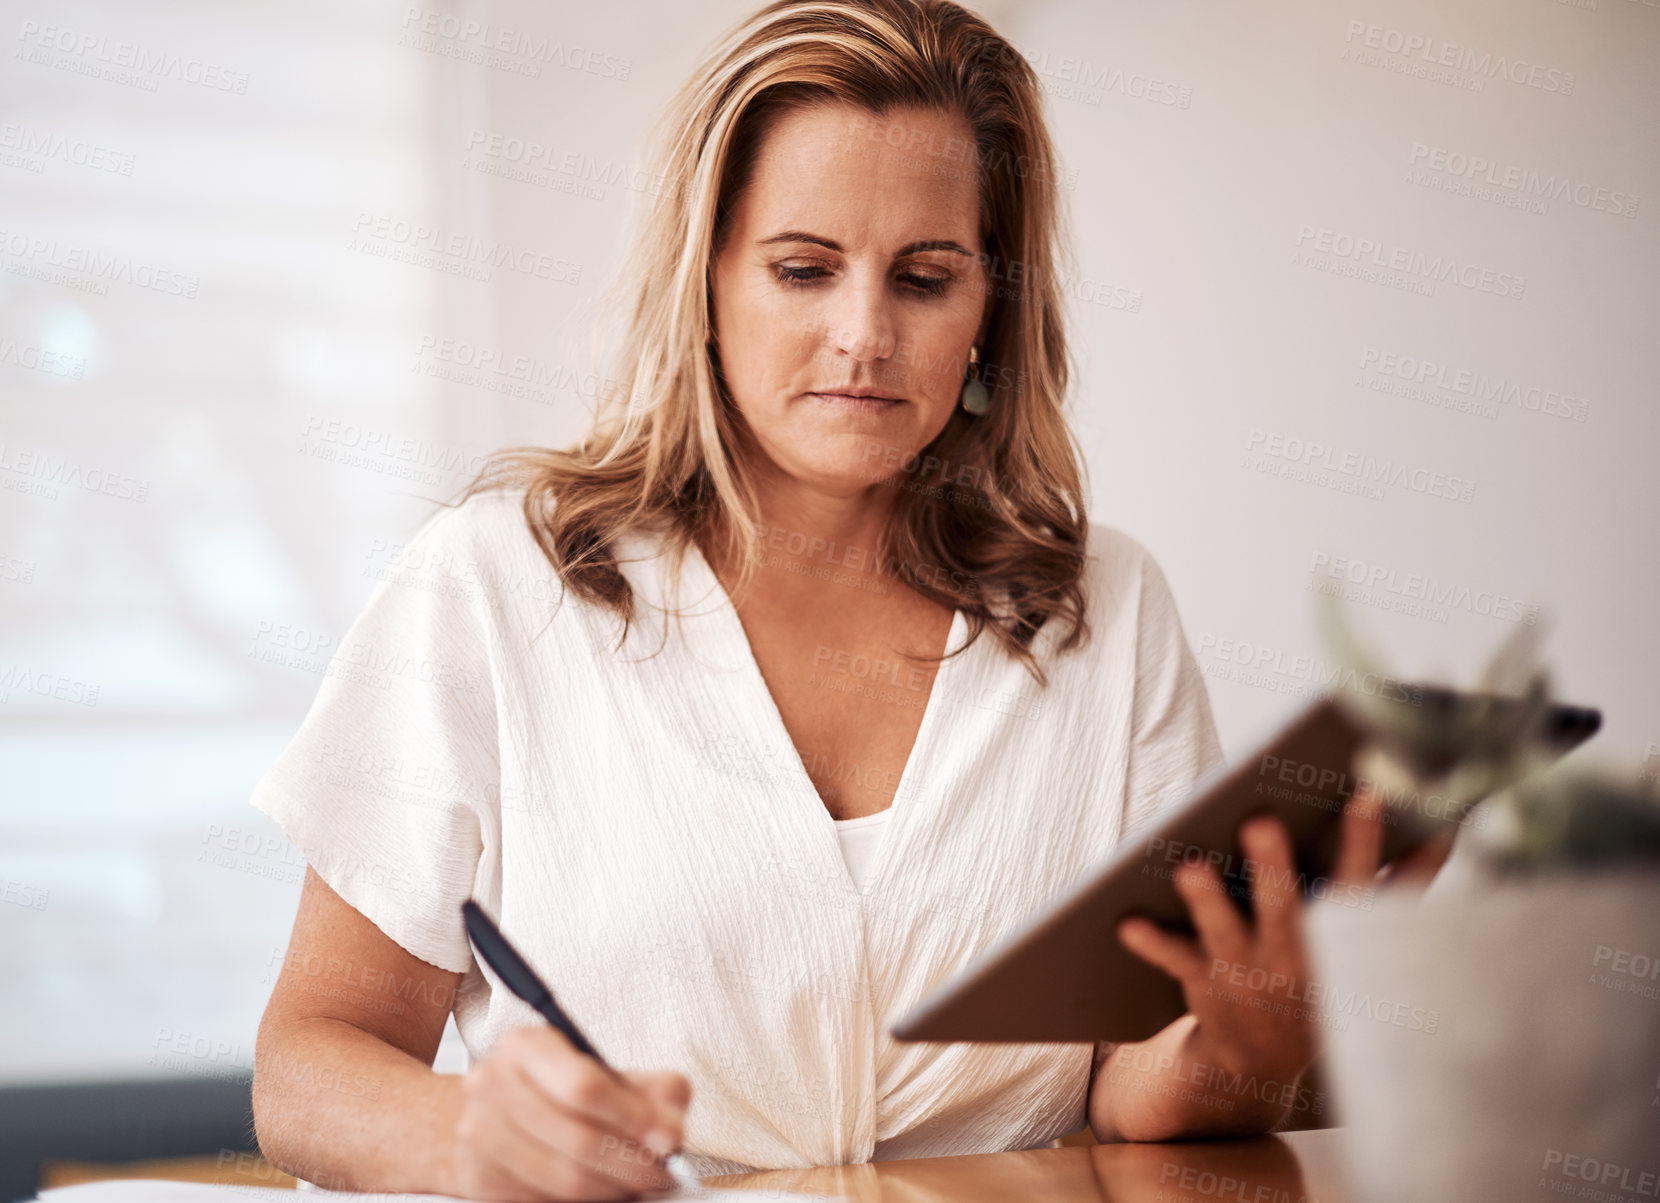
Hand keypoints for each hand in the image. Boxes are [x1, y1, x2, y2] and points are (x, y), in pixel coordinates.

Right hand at [447, 1025, 691, 1201]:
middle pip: (577, 1139)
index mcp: (527, 1046)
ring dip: (612, 1189)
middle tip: (662, 1173)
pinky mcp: (479, 1177)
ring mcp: (479, 1133)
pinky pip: (544, 1202)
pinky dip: (585, 1202)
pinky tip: (602, 1189)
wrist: (493, 1109)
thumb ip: (652, 1090)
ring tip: (636, 1184)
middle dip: (631, 1163)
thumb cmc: (559, 1088)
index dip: (633, 1118)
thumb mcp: (608, 1073)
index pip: (584, 1087)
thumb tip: (672, 1128)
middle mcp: (493, 1084)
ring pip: (562, 1180)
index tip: (670, 1139)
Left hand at [1114, 781, 1445, 1089]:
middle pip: (1285, 906)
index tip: (1367, 794)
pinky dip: (1151, 941)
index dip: (1366, 843)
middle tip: (1261, 821)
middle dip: (1273, 866)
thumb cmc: (1317, 972)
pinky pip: (1174, 958)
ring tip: (1188, 868)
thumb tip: (1446, 828)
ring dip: (1207, 901)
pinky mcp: (1204, 981)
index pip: (1358, 886)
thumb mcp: (1363, 943)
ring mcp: (1246, 970)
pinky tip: (1125, 920)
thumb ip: (1399, 886)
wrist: (1262, 1061)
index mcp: (1335, 937)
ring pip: (1224, 931)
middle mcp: (1294, 954)